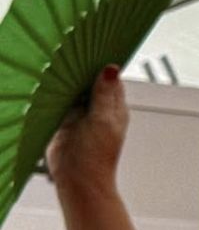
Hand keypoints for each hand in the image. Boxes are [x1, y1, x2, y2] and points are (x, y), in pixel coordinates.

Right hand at [45, 66, 129, 194]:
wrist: (77, 178)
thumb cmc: (97, 154)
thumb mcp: (103, 119)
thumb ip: (105, 94)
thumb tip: (111, 69)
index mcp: (115, 107)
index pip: (111, 79)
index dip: (104, 66)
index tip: (93, 51)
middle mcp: (99, 109)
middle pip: (91, 83)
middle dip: (83, 72)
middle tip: (73, 56)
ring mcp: (81, 114)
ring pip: (75, 91)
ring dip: (69, 83)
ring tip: (61, 68)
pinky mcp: (64, 121)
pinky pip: (60, 102)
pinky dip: (57, 95)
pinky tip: (52, 86)